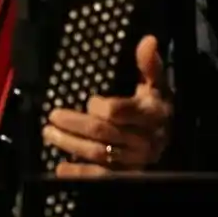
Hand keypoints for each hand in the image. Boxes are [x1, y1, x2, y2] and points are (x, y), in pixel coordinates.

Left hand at [42, 34, 171, 176]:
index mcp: (150, 114)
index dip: (101, 107)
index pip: (120, 112)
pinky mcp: (125, 175)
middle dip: (75, 124)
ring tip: (49, 134)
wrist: (168, 137)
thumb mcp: (155, 83)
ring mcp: (134, 160)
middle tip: (53, 116)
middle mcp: (144, 140)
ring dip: (71, 145)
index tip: (89, 100)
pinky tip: (61, 168)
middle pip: (104, 133)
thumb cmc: (154, 104)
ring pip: (99, 154)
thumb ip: (149, 64)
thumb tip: (148, 40)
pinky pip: (102, 176)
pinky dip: (80, 174)